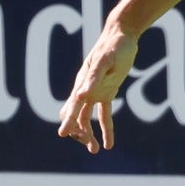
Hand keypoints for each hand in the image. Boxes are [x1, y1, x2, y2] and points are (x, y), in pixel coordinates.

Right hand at [57, 30, 138, 152]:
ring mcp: (95, 92)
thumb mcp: (105, 61)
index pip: (71, 106)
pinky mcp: (107, 92)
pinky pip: (104, 114)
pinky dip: (106, 129)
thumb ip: (93, 78)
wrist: (121, 35)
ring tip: (96, 150)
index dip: (68, 120)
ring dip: (89, 134)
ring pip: (86, 118)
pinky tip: (109, 145)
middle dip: (79, 132)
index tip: (63, 134)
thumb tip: (79, 95)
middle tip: (90, 146)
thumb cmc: (113, 46)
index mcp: (82, 83)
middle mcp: (85, 90)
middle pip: (75, 116)